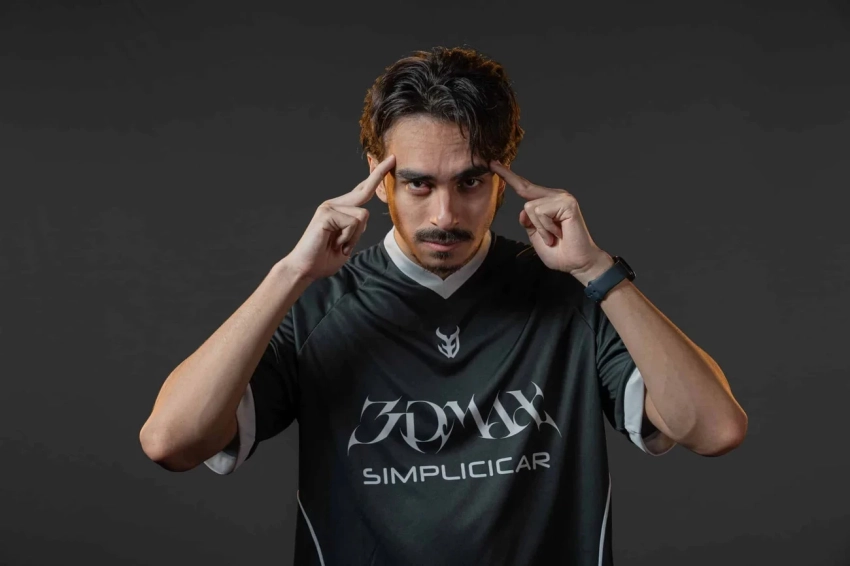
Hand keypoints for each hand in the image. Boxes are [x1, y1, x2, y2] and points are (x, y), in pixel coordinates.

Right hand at [284, 154, 395, 281]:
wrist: (305, 269)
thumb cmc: (324, 259)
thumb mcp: (347, 243)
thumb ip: (355, 229)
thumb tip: (363, 215)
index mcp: (340, 210)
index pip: (361, 191)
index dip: (375, 177)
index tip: (389, 162)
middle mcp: (334, 204)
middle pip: (364, 190)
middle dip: (379, 174)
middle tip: (393, 158)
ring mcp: (329, 207)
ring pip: (363, 215)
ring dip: (356, 236)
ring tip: (340, 245)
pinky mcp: (326, 213)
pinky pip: (353, 223)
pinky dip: (349, 238)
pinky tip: (336, 244)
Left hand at [489, 160, 611, 279]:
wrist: (577, 263)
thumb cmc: (559, 252)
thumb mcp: (536, 236)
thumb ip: (528, 222)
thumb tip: (523, 210)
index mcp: (548, 202)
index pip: (525, 187)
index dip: (509, 176)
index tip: (493, 164)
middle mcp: (555, 196)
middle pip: (524, 189)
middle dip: (508, 176)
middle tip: (494, 165)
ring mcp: (562, 198)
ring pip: (530, 207)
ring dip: (539, 229)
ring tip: (552, 237)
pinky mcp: (567, 203)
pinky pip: (541, 213)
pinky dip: (546, 228)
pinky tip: (558, 234)